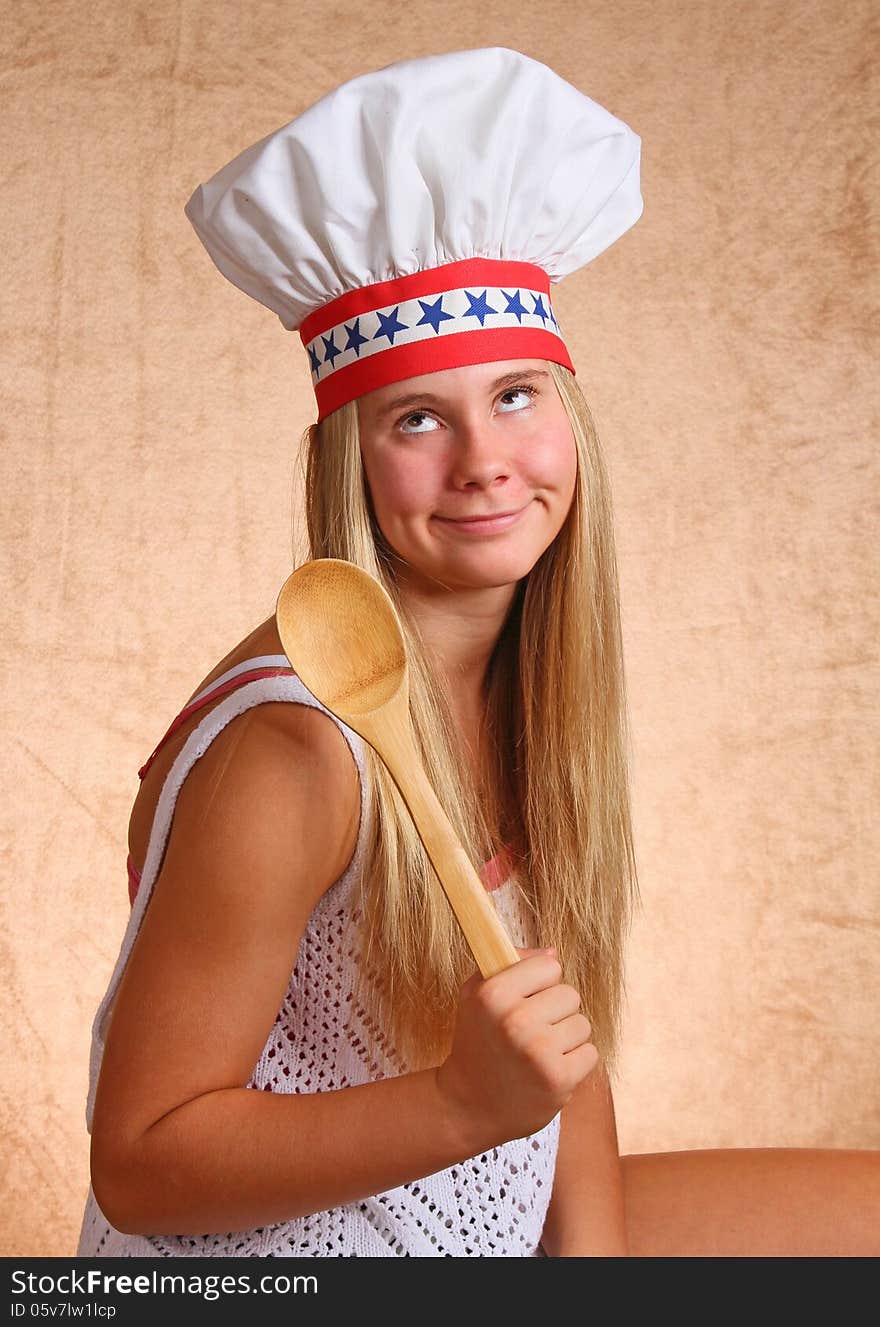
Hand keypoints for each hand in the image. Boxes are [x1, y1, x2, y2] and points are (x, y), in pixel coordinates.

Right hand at [435, 946, 597, 1145]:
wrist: (468, 1106)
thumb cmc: (476, 1042)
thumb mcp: (476, 995)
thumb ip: (511, 963)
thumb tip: (552, 952)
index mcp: (493, 993)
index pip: (550, 966)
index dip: (539, 984)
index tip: (524, 1001)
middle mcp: (515, 1019)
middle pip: (570, 994)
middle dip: (555, 1012)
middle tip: (530, 1032)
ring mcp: (538, 1050)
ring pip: (583, 1024)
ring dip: (566, 1039)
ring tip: (538, 1053)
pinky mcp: (558, 1078)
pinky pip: (590, 1054)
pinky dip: (574, 1063)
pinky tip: (549, 1070)